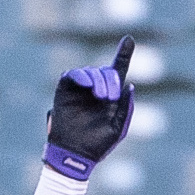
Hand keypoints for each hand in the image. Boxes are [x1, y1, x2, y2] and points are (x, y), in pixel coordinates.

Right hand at [45, 35, 135, 179]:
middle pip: (105, 71)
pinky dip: (81, 76)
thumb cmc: (98, 145)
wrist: (75, 155)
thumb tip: (130, 85)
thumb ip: (126, 108)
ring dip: (98, 80)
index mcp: (110, 97)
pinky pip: (72, 74)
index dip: (123, 54)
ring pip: (90, 72)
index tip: (129, 39)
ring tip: (102, 97)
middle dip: (111, 79)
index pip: (117, 71)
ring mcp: (80, 90)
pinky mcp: (65, 91)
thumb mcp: (119, 128)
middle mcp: (95, 90)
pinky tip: (88, 85)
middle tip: (110, 97)